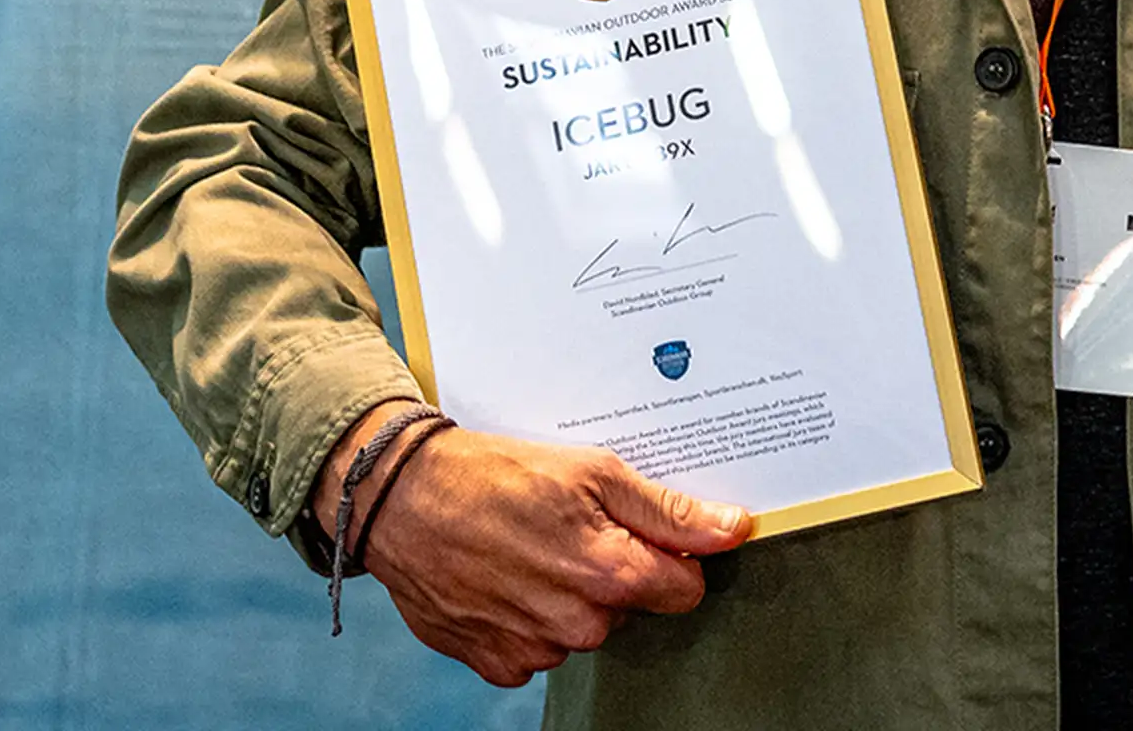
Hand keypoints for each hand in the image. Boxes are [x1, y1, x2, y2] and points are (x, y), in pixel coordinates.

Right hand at [323, 413, 752, 685]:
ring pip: (583, 629)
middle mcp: (579, 623)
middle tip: (567, 528)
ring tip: (526, 547)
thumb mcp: (591, 471)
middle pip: (631, 608)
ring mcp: (536, 648)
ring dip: (566, 596)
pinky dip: (526, 618)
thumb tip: (733, 529)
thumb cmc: (493, 475)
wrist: (399, 498)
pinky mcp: (497, 661)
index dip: (669, 556)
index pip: (686, 589)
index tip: (638, 532)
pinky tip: (502, 577)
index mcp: (612, 574)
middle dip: (612, 572)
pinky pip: (536, 649)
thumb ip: (667, 511)